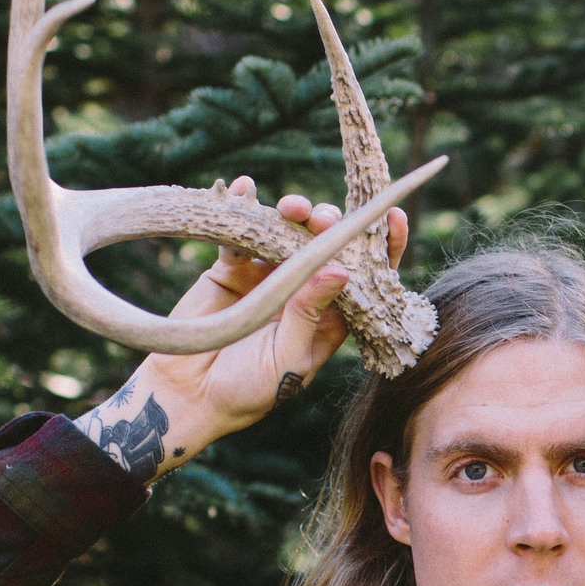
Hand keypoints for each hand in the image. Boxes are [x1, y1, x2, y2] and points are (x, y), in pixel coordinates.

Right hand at [77, 176, 409, 482]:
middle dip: (329, 224)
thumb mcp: (286, 358)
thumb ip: (308, 314)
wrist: (188, 395)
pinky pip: (242, 232)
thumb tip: (341, 270)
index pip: (366, 278)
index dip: (383, 247)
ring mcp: (268, 275)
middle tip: (321, 219)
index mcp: (330, 318)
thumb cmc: (247, 391)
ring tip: (290, 207)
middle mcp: (303, 291)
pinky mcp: (232, 267)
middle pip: (326, 246)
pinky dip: (243, 207)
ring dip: (292, 213)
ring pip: (287, 232)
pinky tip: (244, 190)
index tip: (395, 218)